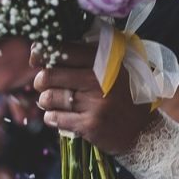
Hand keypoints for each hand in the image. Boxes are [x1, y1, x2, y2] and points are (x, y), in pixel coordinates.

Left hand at [33, 43, 154, 154]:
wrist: (143, 128)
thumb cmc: (122, 93)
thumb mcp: (113, 66)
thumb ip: (85, 54)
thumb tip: (42, 50)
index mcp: (103, 59)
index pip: (61, 49)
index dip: (41, 52)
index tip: (35, 58)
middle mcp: (98, 78)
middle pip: (48, 75)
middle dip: (40, 80)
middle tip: (44, 84)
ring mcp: (94, 103)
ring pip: (48, 98)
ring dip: (46, 100)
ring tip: (55, 101)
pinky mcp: (90, 124)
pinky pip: (55, 118)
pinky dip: (53, 117)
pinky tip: (61, 115)